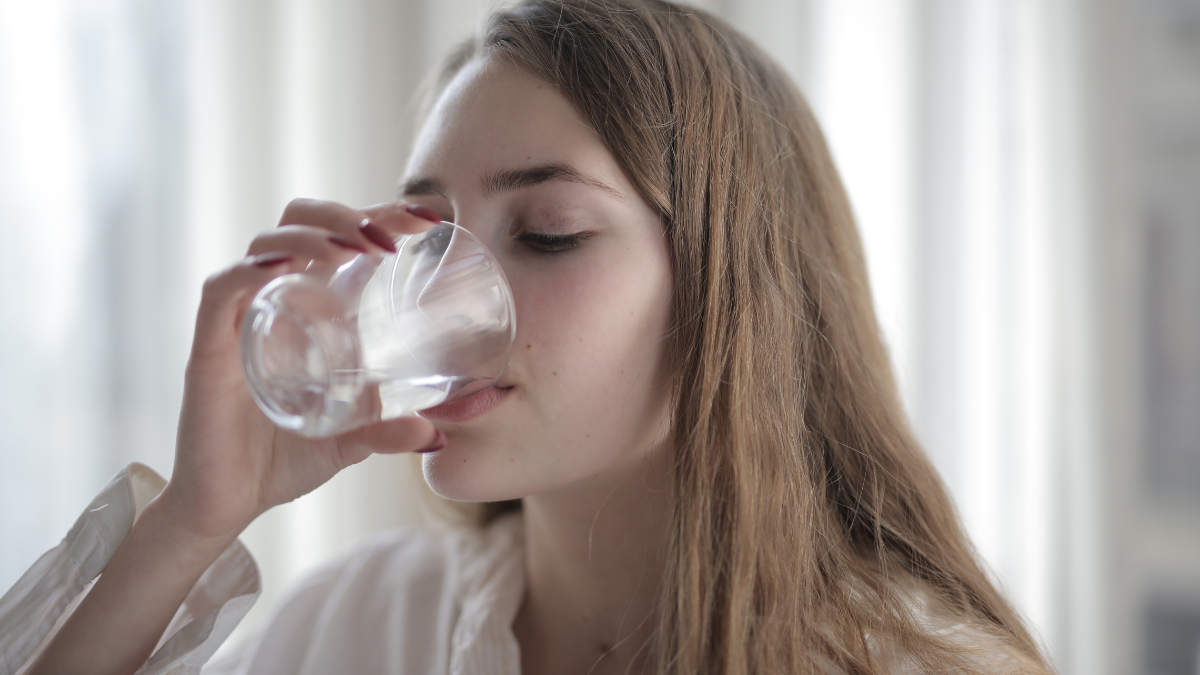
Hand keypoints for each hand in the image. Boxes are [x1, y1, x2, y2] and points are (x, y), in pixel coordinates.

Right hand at [161, 199, 445, 542]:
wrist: (226, 505)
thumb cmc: (283, 460)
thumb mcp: (350, 442)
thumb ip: (388, 432)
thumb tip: (437, 435)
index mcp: (308, 307)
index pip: (340, 237)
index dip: (380, 215)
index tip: (428, 219)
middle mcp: (273, 300)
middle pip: (300, 222)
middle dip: (346, 214)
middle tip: (391, 236)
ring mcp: (239, 319)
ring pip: (266, 244)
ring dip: (312, 234)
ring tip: (354, 248)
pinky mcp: (208, 347)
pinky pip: (222, 290)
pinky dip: (249, 270)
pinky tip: (284, 266)